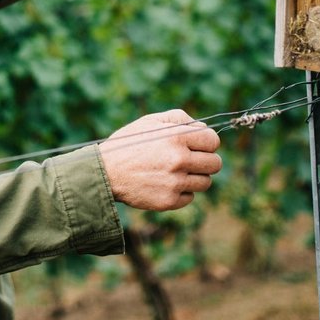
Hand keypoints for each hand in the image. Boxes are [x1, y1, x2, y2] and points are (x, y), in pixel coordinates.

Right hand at [99, 110, 221, 210]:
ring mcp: (175, 182)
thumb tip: (202, 127)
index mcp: (176, 137)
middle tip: (190, 160)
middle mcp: (179, 160)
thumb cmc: (128, 144)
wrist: (105, 173)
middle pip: (215, 164)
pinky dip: (182, 191)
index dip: (207, 142)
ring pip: (206, 182)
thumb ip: (179, 119)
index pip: (213, 141)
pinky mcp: (169, 201)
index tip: (198, 145)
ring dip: (195, 177)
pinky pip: (190, 197)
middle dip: (206, 160)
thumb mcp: (150, 122)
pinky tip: (166, 184)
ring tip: (176, 172)